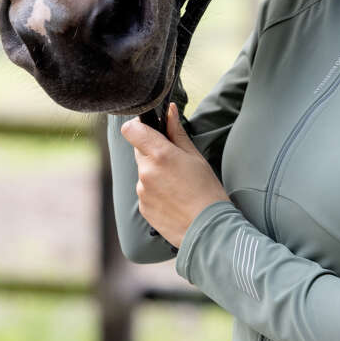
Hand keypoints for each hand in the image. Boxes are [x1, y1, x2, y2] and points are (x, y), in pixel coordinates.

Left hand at [120, 104, 230, 247]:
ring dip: (154, 172)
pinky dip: (155, 190)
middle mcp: (146, 172)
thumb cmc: (207, 190)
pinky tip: (173, 197)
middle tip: (174, 160)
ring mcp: (142, 191)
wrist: (208, 230)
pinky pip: (144, 190)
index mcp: (159, 155)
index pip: (131, 130)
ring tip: (177, 184)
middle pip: (139, 150)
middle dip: (152, 150)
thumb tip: (169, 110)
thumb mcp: (195, 157)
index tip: (148, 128)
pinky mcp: (142, 207)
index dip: (138, 126)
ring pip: (143, 171)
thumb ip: (177, 132)